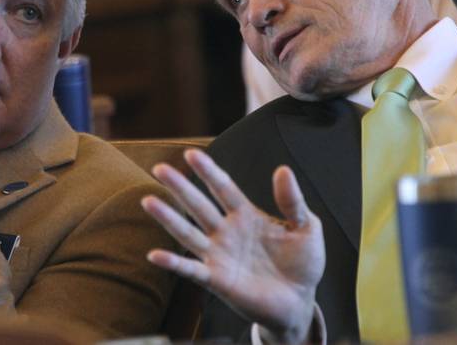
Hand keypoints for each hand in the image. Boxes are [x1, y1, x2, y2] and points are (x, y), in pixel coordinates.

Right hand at [141, 149, 324, 344]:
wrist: (300, 302)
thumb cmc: (302, 264)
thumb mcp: (307, 227)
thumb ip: (293, 201)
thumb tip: (283, 170)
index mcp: (246, 215)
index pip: (224, 187)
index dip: (208, 171)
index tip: (192, 153)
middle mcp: (227, 232)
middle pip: (199, 205)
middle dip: (180, 186)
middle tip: (159, 168)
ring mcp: (219, 255)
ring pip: (189, 233)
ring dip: (168, 218)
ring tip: (149, 201)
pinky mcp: (217, 280)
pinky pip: (191, 270)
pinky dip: (173, 263)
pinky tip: (155, 255)